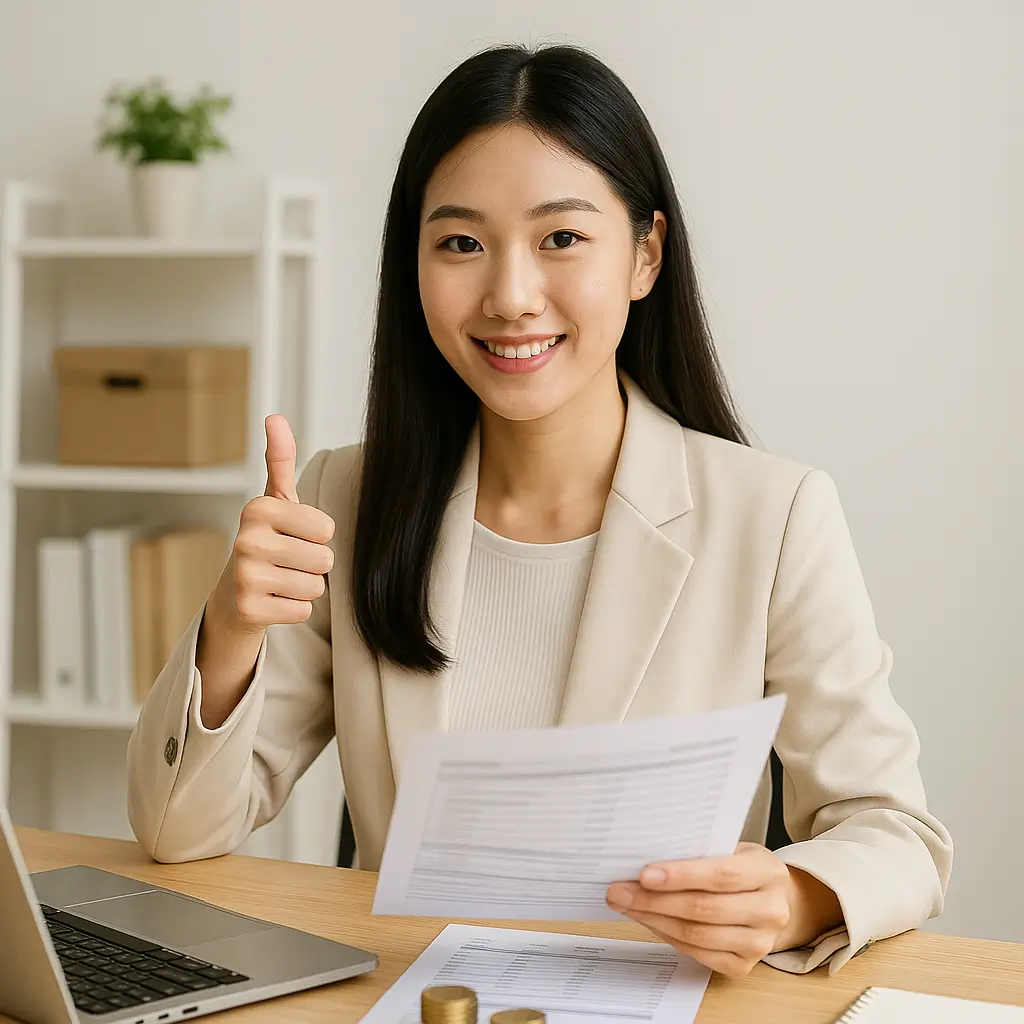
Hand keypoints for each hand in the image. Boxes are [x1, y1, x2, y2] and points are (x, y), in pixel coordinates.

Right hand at [209, 414, 335, 636]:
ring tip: (281, 580)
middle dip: (314, 564)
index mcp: (258, 509)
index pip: (326, 528)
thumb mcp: (276, 500)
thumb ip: (281, 460)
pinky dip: (294, 609)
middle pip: (324, 559)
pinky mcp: (248, 610)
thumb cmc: (267, 540)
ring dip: (305, 586)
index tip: (293, 535)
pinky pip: (303, 610)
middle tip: (287, 562)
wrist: (235, 594)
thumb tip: (275, 417)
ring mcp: (244, 577)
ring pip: (316, 586)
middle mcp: (246, 540)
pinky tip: (273, 600)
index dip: (318, 536)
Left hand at [606, 842, 841, 977]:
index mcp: (768, 871)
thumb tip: (644, 856)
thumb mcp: (732, 848)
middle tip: (619, 890)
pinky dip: (667, 936)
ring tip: (626, 905)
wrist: (775, 901)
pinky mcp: (744, 966)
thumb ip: (700, 852)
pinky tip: (648, 920)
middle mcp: (770, 910)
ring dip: (654, 919)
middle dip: (654, 900)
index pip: (722, 875)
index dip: (681, 875)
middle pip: (704, 909)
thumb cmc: (742, 868)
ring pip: (697, 935)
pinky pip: (698, 954)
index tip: (644, 874)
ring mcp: (760, 943)